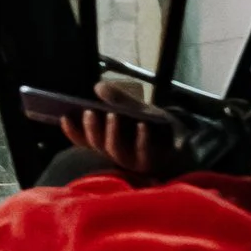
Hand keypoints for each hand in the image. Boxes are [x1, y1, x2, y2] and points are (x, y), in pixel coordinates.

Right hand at [56, 77, 181, 181]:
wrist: (186, 142)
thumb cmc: (157, 127)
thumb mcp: (138, 108)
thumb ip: (119, 99)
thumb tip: (98, 87)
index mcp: (110, 141)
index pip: (85, 140)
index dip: (73, 131)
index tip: (63, 116)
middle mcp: (117, 154)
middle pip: (98, 145)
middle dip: (92, 129)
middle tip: (90, 112)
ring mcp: (133, 161)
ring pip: (115, 151)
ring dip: (112, 133)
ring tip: (113, 115)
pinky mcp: (152, 163)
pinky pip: (143, 154)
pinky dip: (141, 140)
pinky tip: (141, 126)